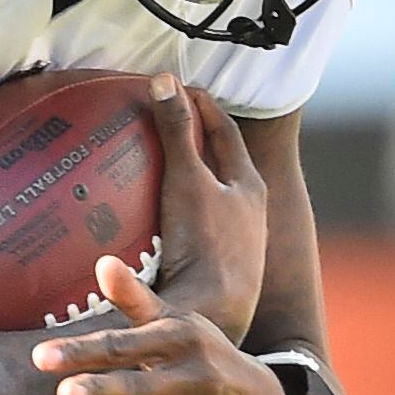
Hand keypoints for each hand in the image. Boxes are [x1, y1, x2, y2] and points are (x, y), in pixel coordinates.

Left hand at [27, 255, 295, 394]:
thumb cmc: (200, 359)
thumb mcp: (175, 326)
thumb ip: (134, 299)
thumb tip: (101, 261)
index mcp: (180, 343)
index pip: (124, 346)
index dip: (82, 351)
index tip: (40, 357)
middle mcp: (193, 380)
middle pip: (139, 385)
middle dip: (102, 390)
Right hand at [142, 75, 268, 338]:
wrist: (211, 314)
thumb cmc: (206, 245)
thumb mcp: (188, 180)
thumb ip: (176, 132)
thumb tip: (163, 80)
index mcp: (248, 186)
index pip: (225, 131)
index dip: (202, 106)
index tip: (179, 88)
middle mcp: (246, 213)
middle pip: (220, 165)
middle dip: (196, 142)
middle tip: (165, 122)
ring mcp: (231, 243)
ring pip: (207, 200)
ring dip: (184, 182)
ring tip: (151, 170)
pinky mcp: (209, 270)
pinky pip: (188, 230)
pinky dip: (170, 217)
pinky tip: (146, 224)